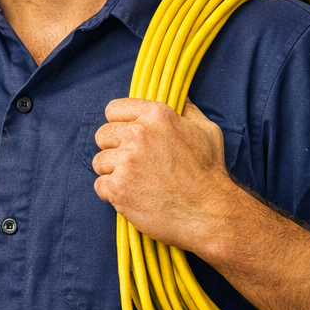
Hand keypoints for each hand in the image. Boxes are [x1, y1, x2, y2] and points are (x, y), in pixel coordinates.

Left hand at [92, 97, 237, 253]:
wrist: (209, 213)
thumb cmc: (209, 173)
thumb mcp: (206, 130)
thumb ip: (187, 110)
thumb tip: (178, 96)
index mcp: (156, 115)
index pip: (113, 109)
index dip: (119, 123)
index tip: (127, 136)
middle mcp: (138, 134)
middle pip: (102, 135)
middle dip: (114, 149)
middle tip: (133, 164)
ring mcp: (126, 161)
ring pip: (99, 162)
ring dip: (112, 173)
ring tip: (136, 182)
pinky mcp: (118, 187)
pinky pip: (100, 185)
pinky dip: (112, 194)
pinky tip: (133, 196)